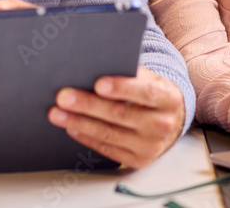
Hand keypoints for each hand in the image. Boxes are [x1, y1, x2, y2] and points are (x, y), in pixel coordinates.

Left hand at [47, 66, 185, 168]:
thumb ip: (131, 74)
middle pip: (121, 114)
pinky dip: (86, 137)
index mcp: (169, 98)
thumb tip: (95, 69)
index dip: (121, 88)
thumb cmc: (153, 94)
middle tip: (64, 97)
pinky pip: (108, 149)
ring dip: (79, 122)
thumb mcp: (151, 80)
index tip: (98, 84)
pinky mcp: (139, 160)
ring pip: (110, 133)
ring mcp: (151, 146)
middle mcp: (163, 124)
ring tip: (58, 113)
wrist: (171, 121)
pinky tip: (72, 127)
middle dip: (88, 105)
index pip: (145, 91)